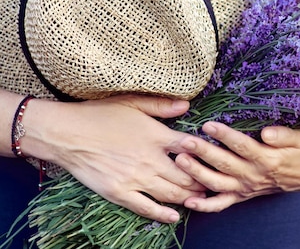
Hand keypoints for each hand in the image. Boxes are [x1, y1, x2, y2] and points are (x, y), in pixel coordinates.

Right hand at [24, 95, 206, 223]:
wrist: (66, 134)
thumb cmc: (99, 115)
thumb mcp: (133, 102)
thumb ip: (161, 106)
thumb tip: (186, 106)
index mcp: (156, 136)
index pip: (191, 147)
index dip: (205, 153)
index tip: (214, 157)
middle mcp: (150, 160)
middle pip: (186, 176)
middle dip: (203, 180)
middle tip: (214, 182)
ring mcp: (136, 179)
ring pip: (171, 194)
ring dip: (189, 197)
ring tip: (201, 197)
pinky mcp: (120, 193)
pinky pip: (147, 208)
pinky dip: (163, 214)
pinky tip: (175, 216)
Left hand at [174, 122, 299, 211]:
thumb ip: (284, 135)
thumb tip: (266, 132)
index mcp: (267, 159)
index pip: (242, 146)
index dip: (225, 136)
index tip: (208, 125)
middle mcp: (254, 175)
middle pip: (224, 164)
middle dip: (203, 152)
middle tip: (185, 141)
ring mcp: (246, 188)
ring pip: (217, 183)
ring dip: (197, 174)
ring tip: (180, 161)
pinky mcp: (242, 196)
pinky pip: (221, 204)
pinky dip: (204, 206)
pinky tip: (188, 201)